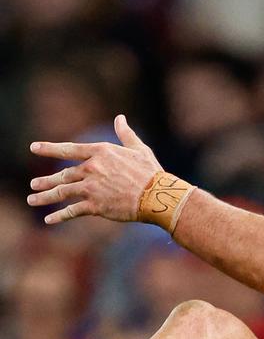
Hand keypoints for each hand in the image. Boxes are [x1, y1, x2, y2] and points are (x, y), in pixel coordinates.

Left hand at [27, 115, 162, 223]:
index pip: (69, 149)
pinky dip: (58, 216)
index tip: (34, 147)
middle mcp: (92, 168)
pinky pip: (71, 211)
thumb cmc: (150, 171)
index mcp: (101, 152)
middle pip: (63, 174)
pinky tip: (49, 219)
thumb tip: (120, 118)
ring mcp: (91, 188)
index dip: (49, 148)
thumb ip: (125, 134)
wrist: (156, 195)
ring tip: (32, 199)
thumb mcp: (139, 148)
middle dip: (46, 180)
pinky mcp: (94, 206)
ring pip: (62, 192)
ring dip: (45, 197)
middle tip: (34, 184)